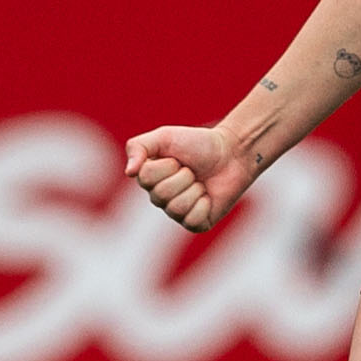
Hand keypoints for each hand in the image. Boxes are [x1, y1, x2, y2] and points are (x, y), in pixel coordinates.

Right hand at [122, 124, 261, 233]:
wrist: (232, 154)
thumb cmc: (198, 144)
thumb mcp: (164, 137)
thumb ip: (138, 147)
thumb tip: (129, 172)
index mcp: (148, 179)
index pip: (146, 178)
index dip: (166, 165)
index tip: (178, 158)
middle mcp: (159, 198)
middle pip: (161, 194)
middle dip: (183, 177)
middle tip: (192, 170)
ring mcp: (177, 213)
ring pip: (176, 208)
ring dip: (194, 190)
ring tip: (201, 182)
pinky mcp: (196, 224)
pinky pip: (192, 221)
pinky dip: (204, 205)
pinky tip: (208, 196)